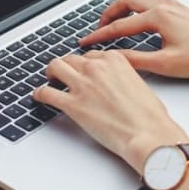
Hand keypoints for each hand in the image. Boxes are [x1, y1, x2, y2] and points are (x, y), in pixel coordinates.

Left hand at [32, 51, 188, 170]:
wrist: (147, 134)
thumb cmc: (149, 115)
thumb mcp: (140, 84)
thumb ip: (122, 77)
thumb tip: (114, 84)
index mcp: (114, 60)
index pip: (91, 55)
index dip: (84, 64)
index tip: (82, 70)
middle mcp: (96, 68)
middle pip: (71, 59)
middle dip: (67, 66)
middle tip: (64, 75)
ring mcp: (82, 85)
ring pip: (55, 67)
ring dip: (51, 73)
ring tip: (50, 81)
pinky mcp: (72, 105)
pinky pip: (46, 92)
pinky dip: (39, 94)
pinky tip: (39, 97)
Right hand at [79, 0, 188, 77]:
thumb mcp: (166, 64)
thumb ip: (136, 60)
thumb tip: (114, 58)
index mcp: (157, 17)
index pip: (119, 26)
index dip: (99, 35)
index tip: (85, 42)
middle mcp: (164, 5)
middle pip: (125, 1)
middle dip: (107, 14)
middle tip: (97, 29)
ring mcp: (173, 4)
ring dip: (123, 5)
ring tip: (115, 20)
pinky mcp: (180, 8)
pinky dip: (138, 4)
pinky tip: (140, 17)